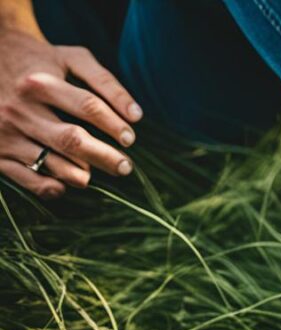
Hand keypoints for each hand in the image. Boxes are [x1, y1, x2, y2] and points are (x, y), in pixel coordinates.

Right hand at [0, 28, 141, 197]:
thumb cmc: (42, 63)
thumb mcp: (72, 59)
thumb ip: (105, 82)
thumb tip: (136, 115)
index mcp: (40, 83)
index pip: (88, 107)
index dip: (115, 125)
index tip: (130, 138)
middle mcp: (20, 109)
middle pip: (72, 140)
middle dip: (106, 157)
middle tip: (125, 166)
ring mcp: (5, 132)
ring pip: (52, 163)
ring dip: (82, 175)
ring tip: (94, 172)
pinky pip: (27, 179)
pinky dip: (52, 187)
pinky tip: (68, 183)